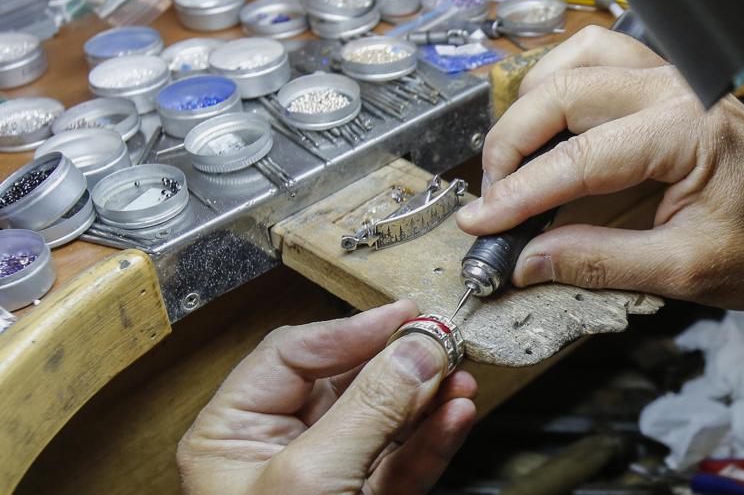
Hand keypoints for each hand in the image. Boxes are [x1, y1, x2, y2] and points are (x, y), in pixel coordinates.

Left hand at [177, 299, 476, 494]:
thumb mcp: (311, 480)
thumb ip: (369, 409)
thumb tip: (415, 349)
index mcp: (231, 434)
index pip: (293, 355)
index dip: (352, 331)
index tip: (406, 317)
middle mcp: (277, 451)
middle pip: (347, 382)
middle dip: (400, 363)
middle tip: (443, 342)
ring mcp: (327, 479)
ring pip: (384, 419)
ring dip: (426, 396)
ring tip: (461, 376)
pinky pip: (404, 460)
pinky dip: (434, 437)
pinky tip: (458, 413)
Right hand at [456, 26, 743, 308]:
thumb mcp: (687, 271)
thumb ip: (602, 262)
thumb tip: (528, 259)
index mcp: (685, 132)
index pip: (578, 157)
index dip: (519, 194)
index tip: (480, 223)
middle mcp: (676, 89)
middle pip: (564, 91)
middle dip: (512, 143)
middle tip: (492, 198)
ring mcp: (672, 78)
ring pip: (577, 57)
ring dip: (532, 101)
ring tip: (513, 159)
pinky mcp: (668, 83)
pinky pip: (600, 58)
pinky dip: (560, 82)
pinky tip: (548, 123)